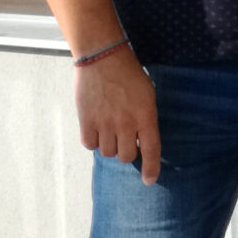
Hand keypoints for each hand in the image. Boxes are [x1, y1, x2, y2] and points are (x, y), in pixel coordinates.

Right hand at [74, 47, 161, 182]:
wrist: (103, 57)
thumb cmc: (129, 74)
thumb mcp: (147, 95)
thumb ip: (145, 119)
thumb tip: (140, 142)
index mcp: (145, 116)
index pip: (151, 150)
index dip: (151, 169)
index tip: (149, 181)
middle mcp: (126, 123)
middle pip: (126, 157)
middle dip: (127, 151)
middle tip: (124, 138)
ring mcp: (105, 123)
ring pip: (107, 153)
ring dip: (109, 145)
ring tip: (109, 129)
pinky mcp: (86, 120)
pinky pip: (90, 145)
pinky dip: (93, 141)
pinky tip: (96, 129)